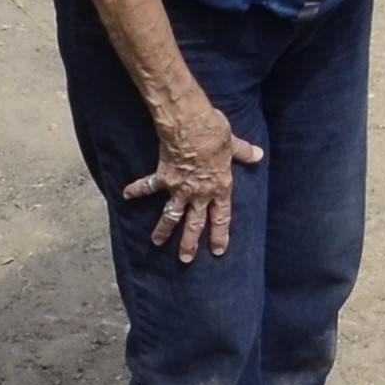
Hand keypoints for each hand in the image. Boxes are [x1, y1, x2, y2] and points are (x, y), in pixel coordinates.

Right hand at [128, 89, 267, 258]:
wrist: (190, 125)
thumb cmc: (214, 133)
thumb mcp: (233, 143)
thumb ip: (244, 152)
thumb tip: (258, 155)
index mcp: (220, 187)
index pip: (221, 216)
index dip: (220, 234)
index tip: (217, 250)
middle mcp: (199, 193)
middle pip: (195, 223)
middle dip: (189, 243)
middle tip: (185, 259)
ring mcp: (179, 188)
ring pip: (171, 215)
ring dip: (163, 230)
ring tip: (156, 242)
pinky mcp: (163, 177)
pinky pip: (148, 186)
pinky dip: (136, 191)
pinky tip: (126, 196)